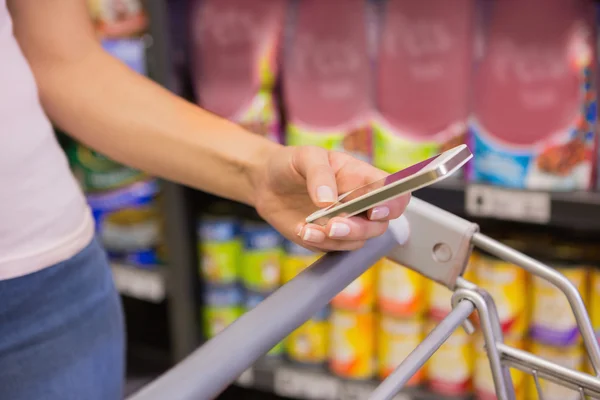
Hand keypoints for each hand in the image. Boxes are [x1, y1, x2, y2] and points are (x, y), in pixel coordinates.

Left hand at [252, 146, 409, 251]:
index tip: (374, 210)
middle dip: (359, 229)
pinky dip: (318, 243)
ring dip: (336, 239)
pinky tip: (301, 230)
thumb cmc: (292, 163)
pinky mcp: (328, 239)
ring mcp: (346, 223)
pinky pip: (333, 249)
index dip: (393, 204)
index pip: (394, 192)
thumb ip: (319, 174)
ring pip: (358, 241)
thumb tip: (328, 200)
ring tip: (308, 228)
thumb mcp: (305, 156)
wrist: (266, 183)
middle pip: (379, 224)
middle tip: (333, 225)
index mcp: (362, 178)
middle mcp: (360, 202)